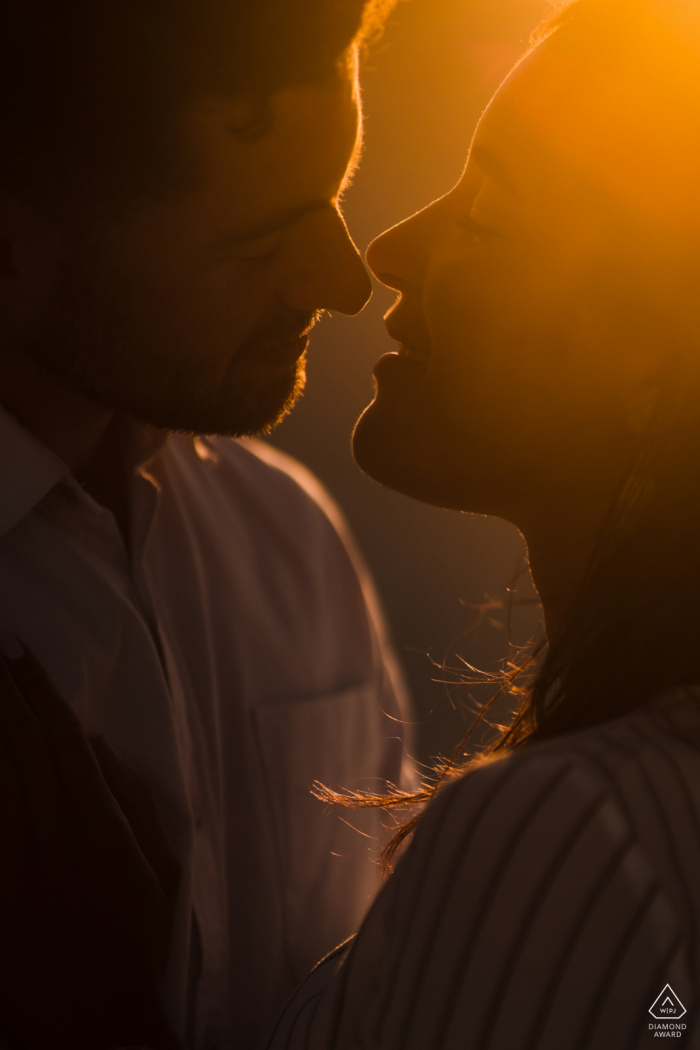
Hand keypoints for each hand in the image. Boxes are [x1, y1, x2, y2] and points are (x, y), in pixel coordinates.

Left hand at [0, 638, 182, 1049]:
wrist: (94, 1012)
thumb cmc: (135, 936)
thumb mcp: (159, 867)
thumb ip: (135, 803)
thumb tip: (103, 748)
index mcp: (98, 817)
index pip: (63, 737)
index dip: (40, 691)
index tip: (21, 652)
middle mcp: (54, 826)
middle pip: (23, 744)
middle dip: (4, 692)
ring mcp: (16, 855)